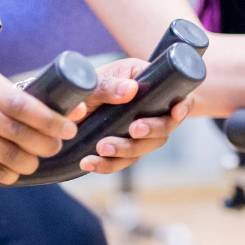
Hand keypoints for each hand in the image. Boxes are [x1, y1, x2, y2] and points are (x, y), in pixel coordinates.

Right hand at [0, 64, 76, 184]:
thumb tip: (57, 109)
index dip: (49, 117)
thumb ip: (6, 96)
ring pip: (6, 151)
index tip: (68, 126)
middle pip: (16, 128)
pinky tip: (11, 171)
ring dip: (27, 161)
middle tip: (55, 147)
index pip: (20, 101)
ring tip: (33, 162)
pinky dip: (6, 172)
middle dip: (44, 142)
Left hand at [66, 58, 190, 174]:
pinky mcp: (125, 146)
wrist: (62, 104)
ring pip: (146, 146)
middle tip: (132, 131)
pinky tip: (90, 163)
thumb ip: (107, 86)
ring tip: (101, 149)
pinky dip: (109, 164)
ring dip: (126, 151)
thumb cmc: (82, 85)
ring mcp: (138, 127)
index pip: (175, 93)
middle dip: (151, 131)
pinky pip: (124, 160)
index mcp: (145, 80)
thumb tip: (130, 90)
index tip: (176, 112)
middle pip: (165, 126)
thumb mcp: (93, 81)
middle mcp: (147, 105)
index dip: (182, 105)